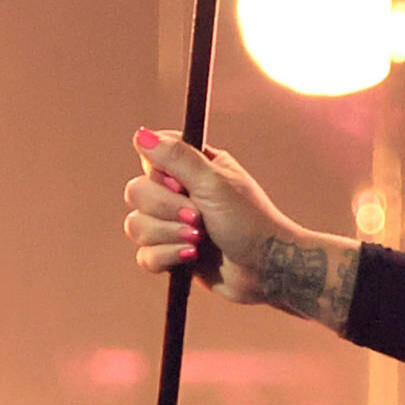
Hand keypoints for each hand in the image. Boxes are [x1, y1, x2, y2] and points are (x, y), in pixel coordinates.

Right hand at [121, 128, 358, 328]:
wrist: (268, 270)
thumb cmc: (250, 222)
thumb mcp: (215, 183)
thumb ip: (178, 158)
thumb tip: (141, 134)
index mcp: (194, 168)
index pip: (151, 156)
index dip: (159, 173)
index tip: (181, 184)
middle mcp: (181, 193)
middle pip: (136, 192)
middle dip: (165, 209)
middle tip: (198, 217)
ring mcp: (174, 225)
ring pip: (136, 226)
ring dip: (167, 234)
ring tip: (199, 240)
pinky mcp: (173, 254)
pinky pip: (145, 255)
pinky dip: (167, 257)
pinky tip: (191, 258)